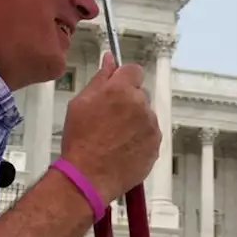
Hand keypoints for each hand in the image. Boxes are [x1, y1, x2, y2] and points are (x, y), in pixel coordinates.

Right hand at [58, 50, 160, 204]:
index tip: (116, 87)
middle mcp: (141, 106)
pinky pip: (150, 135)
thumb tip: (109, 60)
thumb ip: (100, 78)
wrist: (87, 176)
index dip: (124, 78)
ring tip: (114, 137)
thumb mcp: (81, 102)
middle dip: (128, 101)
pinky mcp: (156, 146)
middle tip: (109, 117)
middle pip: (140, 94)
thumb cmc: (80, 140)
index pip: (134, 70)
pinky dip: (140, 139)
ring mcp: (151, 127)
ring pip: (146, 115)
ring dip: (135, 121)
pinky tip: (122, 148)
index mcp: (121, 90)